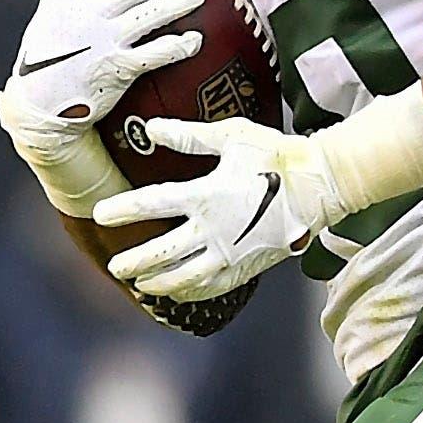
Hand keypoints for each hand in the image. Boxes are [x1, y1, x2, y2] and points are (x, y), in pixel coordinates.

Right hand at [0, 0, 202, 213]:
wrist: (38, 105)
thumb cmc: (46, 57)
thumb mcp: (47, 18)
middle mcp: (86, 16)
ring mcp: (103, 41)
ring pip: (149, 16)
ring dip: (177, 3)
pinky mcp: (117, 68)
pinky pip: (156, 53)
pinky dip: (178, 45)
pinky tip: (195, 40)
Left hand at [92, 117, 350, 300]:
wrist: (322, 184)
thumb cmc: (278, 155)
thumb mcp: (233, 136)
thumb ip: (190, 135)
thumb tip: (152, 129)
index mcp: (206, 193)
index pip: (152, 203)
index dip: (123, 210)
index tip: (101, 214)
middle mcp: (214, 228)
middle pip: (161, 252)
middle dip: (134, 262)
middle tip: (115, 267)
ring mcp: (231, 251)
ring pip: (184, 277)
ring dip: (158, 282)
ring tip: (141, 286)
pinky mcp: (248, 264)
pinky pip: (212, 287)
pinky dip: (190, 293)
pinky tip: (177, 293)